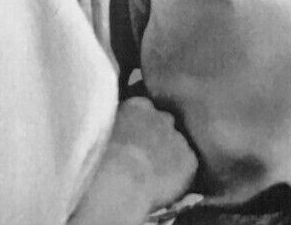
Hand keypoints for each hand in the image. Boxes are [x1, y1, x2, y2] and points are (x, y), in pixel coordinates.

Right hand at [69, 97, 195, 224]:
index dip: (138, 125)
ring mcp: (178, 137)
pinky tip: (164, 184)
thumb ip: (115, 122)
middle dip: (156, 136)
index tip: (132, 139)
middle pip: (164, 123)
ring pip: (176, 145)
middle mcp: (162, 116)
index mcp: (138, 106)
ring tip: (152, 174)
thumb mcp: (102, 128)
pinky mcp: (189, 160)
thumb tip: (115, 128)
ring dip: (168, 155)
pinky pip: (187, 165)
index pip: (144, 109)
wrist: (120, 178)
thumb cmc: (101, 156)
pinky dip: (179, 174)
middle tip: (143, 156)